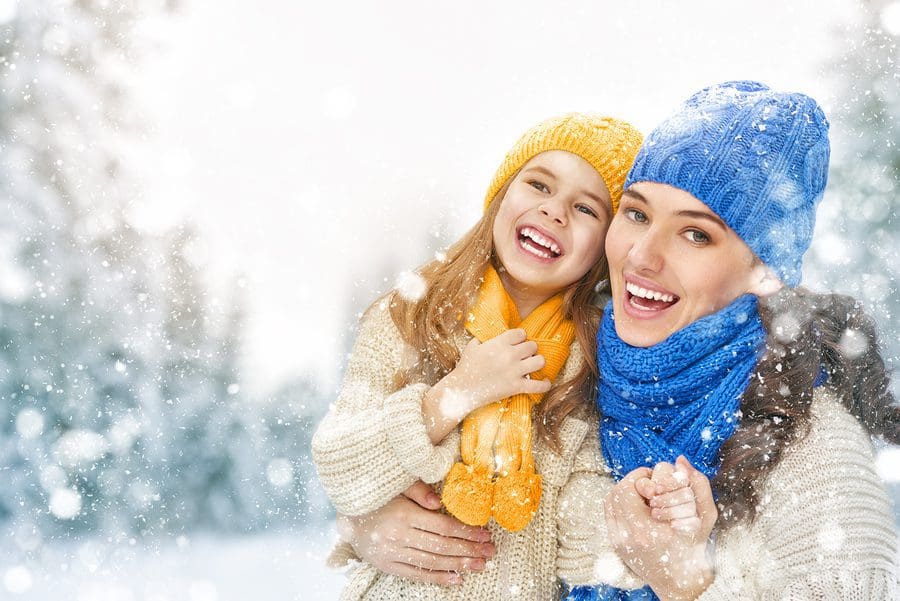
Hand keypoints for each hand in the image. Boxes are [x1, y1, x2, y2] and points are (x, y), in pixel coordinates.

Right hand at [338, 482, 494, 585]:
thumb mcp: (395, 485)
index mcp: (404, 514)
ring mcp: (393, 553)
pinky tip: (456, 578)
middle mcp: (399, 536)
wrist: (346, 518)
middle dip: (469, 549)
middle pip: (441, 545)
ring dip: (458, 564)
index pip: (442, 526)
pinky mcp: (387, 566)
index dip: (466, 531)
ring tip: (479, 565)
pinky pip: (416, 574)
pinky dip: (437, 577)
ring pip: (432, 561)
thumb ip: (417, 489)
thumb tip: (439, 502)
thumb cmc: (376, 498)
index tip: (484, 534)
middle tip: (489, 552)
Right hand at [422, 328, 550, 442]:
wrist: (462, 390)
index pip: (521, 333)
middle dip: (529, 350)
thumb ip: (483, 339)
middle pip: (532, 346)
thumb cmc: (465, 368)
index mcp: (499, 343)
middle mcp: (510, 355)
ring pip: (540, 361)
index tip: (518, 343)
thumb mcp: (472, 347)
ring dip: (537, 363)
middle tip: (524, 356)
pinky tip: (545, 382)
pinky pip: (539, 386)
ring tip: (533, 366)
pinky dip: (545, 384)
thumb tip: (489, 338)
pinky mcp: (516, 387)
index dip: (521, 337)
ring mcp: (514, 371)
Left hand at [605, 458, 716, 600]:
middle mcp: (628, 537)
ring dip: (626, 490)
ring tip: (645, 495)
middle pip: (618, 492)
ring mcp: (619, 541)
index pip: (631, 487)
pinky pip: (609, 512)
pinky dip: (621, 502)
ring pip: (610, 500)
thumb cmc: (695, 550)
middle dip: (634, 481)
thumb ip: (699, 485)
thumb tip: (681, 460)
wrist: (681, 583)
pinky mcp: (615, 543)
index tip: (656, 481)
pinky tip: (638, 505)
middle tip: (650, 484)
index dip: (643, 477)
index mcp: (648, 531)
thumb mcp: (705, 517)